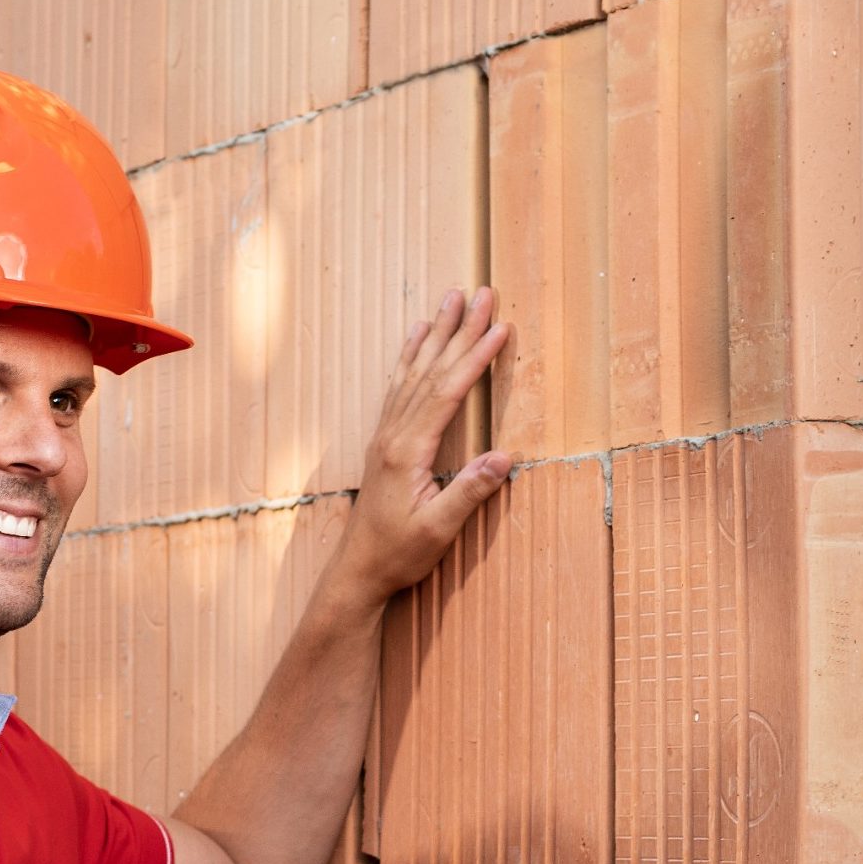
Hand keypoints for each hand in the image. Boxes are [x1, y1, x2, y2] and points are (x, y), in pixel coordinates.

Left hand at [337, 286, 511, 599]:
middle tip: (481, 292)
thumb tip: (505, 456)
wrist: (358, 570)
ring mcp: (385, 435)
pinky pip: (398, 386)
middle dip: (459, 330)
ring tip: (450, 299)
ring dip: (435, 334)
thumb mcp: (439, 530)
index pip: (447, 392)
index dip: (475, 358)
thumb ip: (469, 492)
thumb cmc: (399, 553)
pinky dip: (409, 356)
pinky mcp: (383, 442)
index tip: (500, 327)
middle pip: (430, 370)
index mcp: (408, 451)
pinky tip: (415, 337)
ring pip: (412, 371)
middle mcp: (393, 434)